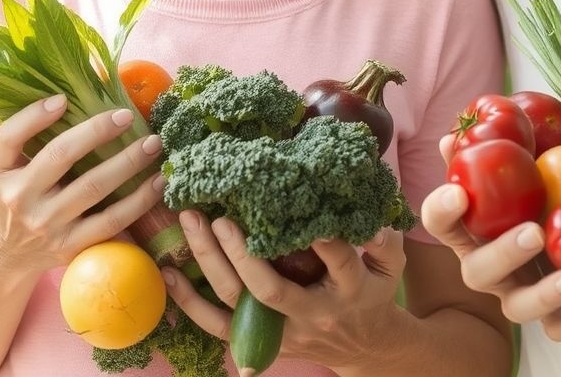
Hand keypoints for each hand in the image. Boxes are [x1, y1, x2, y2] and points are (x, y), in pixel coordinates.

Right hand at [0, 97, 165, 273]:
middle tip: (127, 115)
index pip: (10, 138)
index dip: (35, 116)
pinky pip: (111, 221)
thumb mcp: (3, 168)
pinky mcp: (70, 246)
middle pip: (61, 156)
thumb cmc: (14, 196)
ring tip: (153, 143)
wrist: (8, 254)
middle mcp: (19, 198)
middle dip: (97, 131)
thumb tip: (70, 96)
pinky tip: (159, 182)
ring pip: (94, 187)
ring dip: (129, 162)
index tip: (63, 99)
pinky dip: (140, 200)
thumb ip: (25, 136)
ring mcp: (47, 224)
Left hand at [163, 212, 407, 368]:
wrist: (366, 348)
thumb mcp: (392, 267)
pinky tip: (168, 273)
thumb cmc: (374, 294)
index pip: (338, 263)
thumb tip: (371, 222)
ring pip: (237, 304)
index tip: (300, 211)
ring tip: (191, 221)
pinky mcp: (260, 340)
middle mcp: (311, 315)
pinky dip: (190, 302)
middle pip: (270, 290)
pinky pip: (218, 325)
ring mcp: (281, 331)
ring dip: (208, 264)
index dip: (323, 239)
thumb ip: (385, 243)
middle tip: (220, 216)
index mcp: (349, 290)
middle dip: (241, 253)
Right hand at [419, 134, 560, 339]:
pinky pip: (560, 327)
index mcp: (472, 229)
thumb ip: (498, 149)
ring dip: (544, 295)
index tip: (458, 192)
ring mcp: (518, 294)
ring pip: (518, 308)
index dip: (441, 210)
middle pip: (477, 272)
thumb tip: (455, 136)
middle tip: (535, 233)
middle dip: (504, 254)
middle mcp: (488, 267)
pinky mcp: (552, 315)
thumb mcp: (527, 162)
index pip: (439, 222)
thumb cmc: (545, 186)